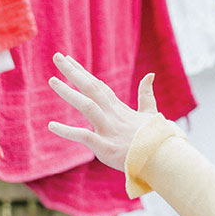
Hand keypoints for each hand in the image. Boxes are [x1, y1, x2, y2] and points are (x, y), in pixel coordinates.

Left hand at [47, 52, 157, 171]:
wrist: (164, 158)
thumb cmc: (156, 138)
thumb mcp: (150, 113)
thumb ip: (146, 94)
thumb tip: (150, 74)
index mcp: (119, 109)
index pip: (97, 86)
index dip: (82, 73)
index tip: (69, 60)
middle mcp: (112, 115)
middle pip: (90, 88)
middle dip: (73, 72)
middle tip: (57, 57)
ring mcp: (108, 130)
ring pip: (87, 106)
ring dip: (69, 93)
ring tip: (52, 81)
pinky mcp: (106, 147)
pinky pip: (84, 136)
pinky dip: (67, 131)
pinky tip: (51, 125)